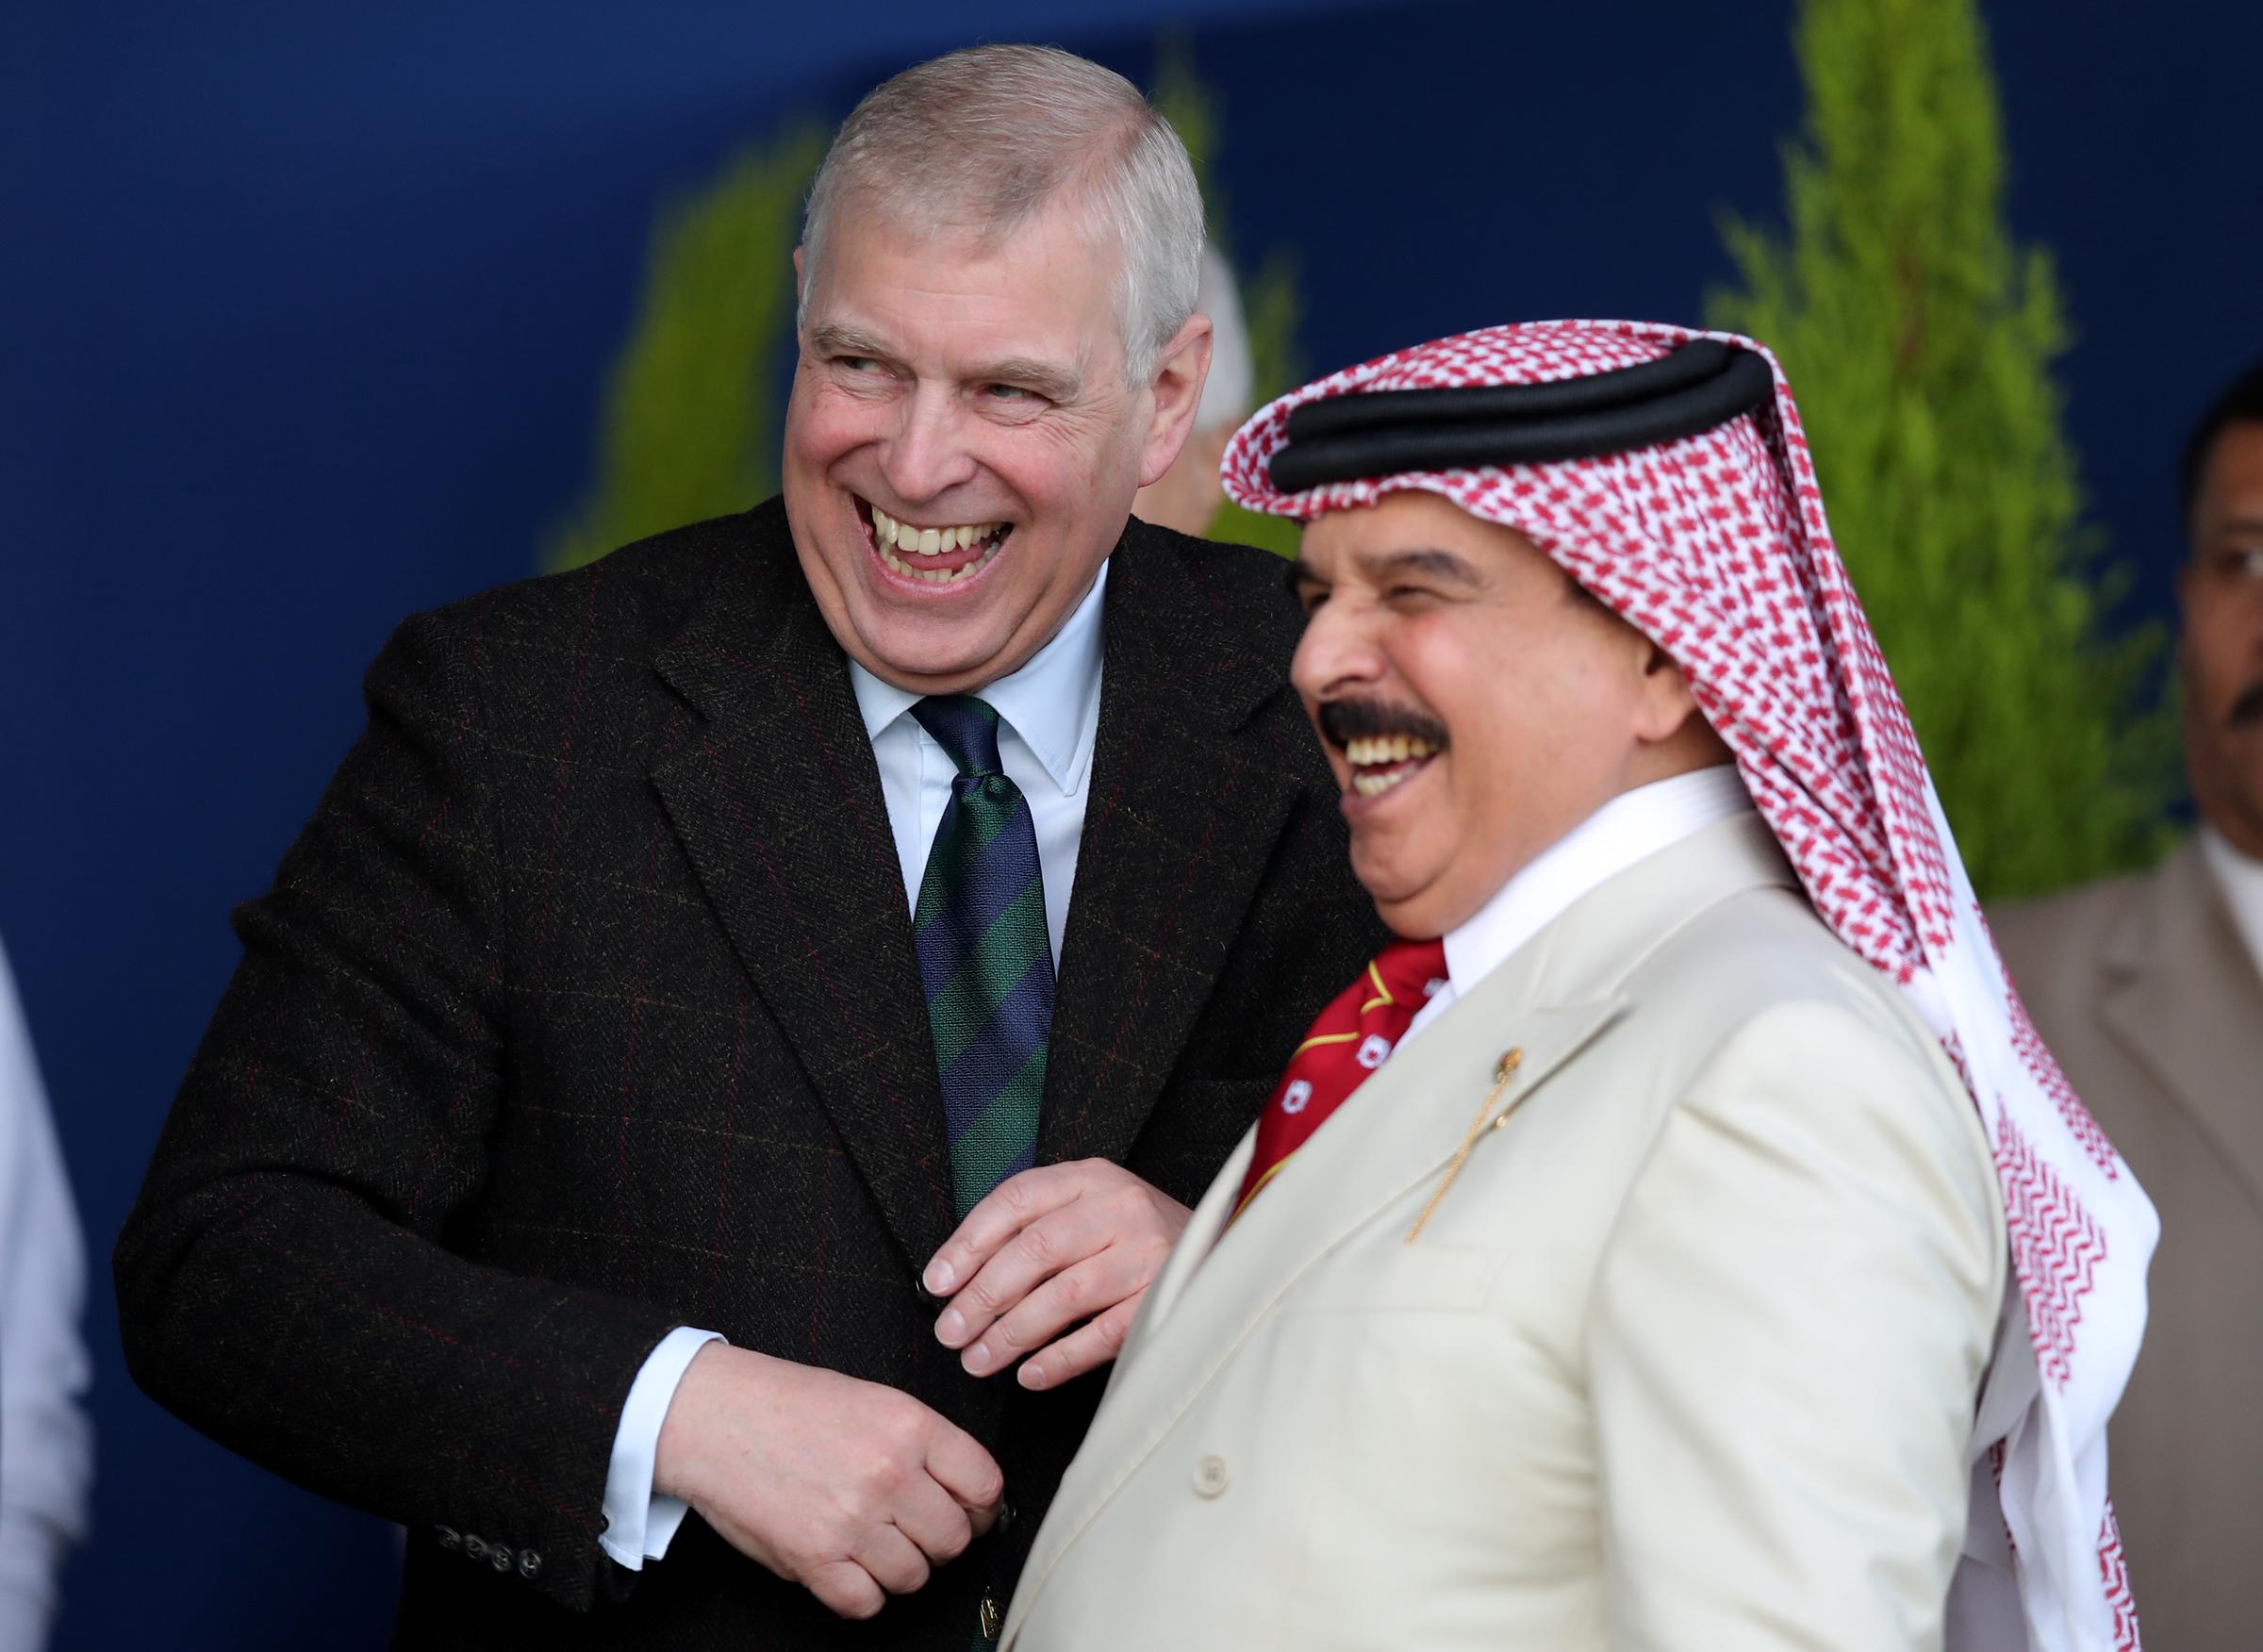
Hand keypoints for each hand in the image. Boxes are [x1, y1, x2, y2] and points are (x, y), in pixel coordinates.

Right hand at [654, 1343, 1002, 1619]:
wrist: (715, 1416)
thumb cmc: (786, 1404)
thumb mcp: (872, 1398)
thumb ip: (923, 1442)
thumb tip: (964, 1489)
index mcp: (909, 1426)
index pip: (985, 1485)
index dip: (984, 1508)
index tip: (974, 1514)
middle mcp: (887, 1473)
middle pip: (954, 1538)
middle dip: (940, 1540)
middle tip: (918, 1529)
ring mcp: (852, 1519)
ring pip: (914, 1575)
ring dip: (900, 1567)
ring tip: (875, 1543)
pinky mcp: (814, 1558)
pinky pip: (866, 1603)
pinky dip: (862, 1593)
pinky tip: (849, 1566)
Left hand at [923, 1159, 1191, 1390]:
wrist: (1221, 1251)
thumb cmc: (1136, 1237)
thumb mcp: (1089, 1209)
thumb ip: (1036, 1229)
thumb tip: (960, 1278)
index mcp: (1090, 1177)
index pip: (1016, 1200)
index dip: (968, 1242)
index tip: (938, 1282)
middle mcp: (1119, 1207)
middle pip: (1037, 1248)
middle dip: (983, 1295)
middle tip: (951, 1332)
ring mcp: (1147, 1252)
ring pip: (1066, 1293)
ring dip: (1013, 1332)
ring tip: (980, 1359)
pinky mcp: (1165, 1299)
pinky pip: (1104, 1334)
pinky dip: (1061, 1358)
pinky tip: (1030, 1374)